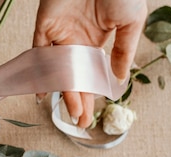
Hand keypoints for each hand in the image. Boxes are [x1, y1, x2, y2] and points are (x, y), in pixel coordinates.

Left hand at [33, 0, 146, 126]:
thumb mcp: (131, 22)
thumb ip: (124, 50)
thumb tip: (119, 79)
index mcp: (96, 40)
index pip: (91, 74)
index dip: (92, 95)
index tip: (92, 115)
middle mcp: (76, 41)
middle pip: (74, 78)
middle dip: (78, 100)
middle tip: (80, 121)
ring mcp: (60, 35)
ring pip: (58, 71)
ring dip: (64, 92)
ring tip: (71, 112)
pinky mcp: (45, 28)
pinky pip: (39, 53)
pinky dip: (39, 72)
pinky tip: (42, 91)